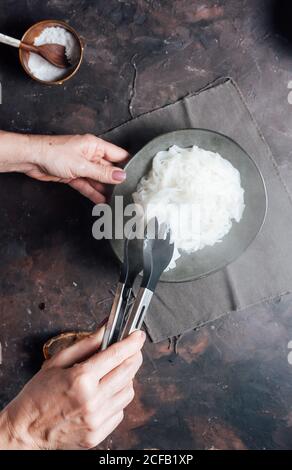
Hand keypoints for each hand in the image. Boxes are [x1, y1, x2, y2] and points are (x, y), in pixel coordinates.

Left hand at [0, 131, 128, 203]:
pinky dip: (93, 193)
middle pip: (109, 169)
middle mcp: (90, 154)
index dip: (128, 166)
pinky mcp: (74, 175)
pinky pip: (87, 185)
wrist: (31, 158)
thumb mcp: (82, 165)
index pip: (118, 155)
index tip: (137, 177)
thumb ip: (103, 173)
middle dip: (117, 182)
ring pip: (98, 180)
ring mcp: (82, 165)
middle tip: (127, 194)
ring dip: (105, 190)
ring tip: (115, 202)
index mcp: (95, 145)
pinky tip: (101, 202)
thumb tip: (122, 176)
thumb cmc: (53, 153)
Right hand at [0, 328, 144, 449]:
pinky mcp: (98, 434)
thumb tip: (105, 329)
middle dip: (134, 356)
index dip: (131, 342)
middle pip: (128, 372)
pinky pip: (120, 411)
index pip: (116, 355)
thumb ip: (86, 344)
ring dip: (127, 378)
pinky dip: (117, 399)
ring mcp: (96, 420)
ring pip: (128, 392)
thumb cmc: (37, 395)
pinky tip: (106, 393)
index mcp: (81, 379)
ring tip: (115, 372)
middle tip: (132, 349)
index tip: (137, 335)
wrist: (25, 430)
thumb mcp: (57, 362)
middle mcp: (92, 400)